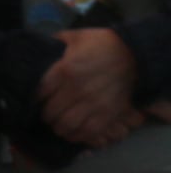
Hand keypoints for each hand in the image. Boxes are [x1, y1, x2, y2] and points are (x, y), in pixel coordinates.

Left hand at [39, 26, 142, 149]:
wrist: (136, 54)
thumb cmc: (103, 44)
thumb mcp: (76, 37)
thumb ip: (55, 42)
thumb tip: (40, 47)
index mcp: (65, 70)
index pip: (38, 93)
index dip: (35, 98)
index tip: (38, 98)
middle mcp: (76, 90)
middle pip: (49, 113)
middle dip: (46, 114)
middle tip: (48, 113)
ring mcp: (93, 104)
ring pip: (65, 126)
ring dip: (59, 127)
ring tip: (59, 123)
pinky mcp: (107, 114)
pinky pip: (86, 132)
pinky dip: (76, 135)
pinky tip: (73, 131)